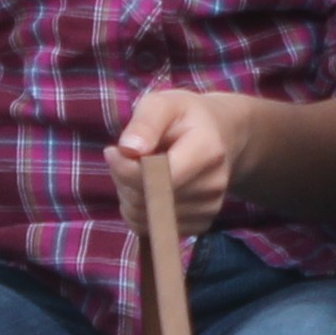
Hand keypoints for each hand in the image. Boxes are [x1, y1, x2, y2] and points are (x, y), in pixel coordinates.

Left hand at [115, 86, 244, 229]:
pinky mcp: (201, 225)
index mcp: (208, 151)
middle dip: (125, 181)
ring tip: (139, 172)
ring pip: (146, 218)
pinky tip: (149, 189)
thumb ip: (145, 123)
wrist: (222, 136)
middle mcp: (213, 185)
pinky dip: (141, 212)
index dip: (125, 169)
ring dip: (130, 197)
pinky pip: (153, 230)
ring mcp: (209, 209)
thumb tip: (128, 149)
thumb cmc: (186, 117)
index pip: (157, 177)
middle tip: (127, 158)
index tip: (113, 150)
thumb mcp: (163, 104)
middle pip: (148, 200)